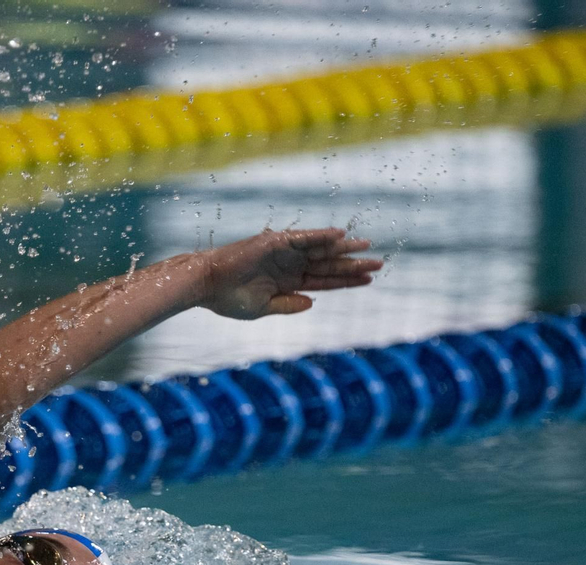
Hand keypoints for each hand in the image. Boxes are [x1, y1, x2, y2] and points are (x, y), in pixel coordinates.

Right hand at [197, 228, 381, 319]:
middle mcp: (290, 265)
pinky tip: (341, 235)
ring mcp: (284, 253)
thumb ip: (288, 305)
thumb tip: (312, 302)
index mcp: (289, 282)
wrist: (206, 285)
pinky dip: (321, 236)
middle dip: (353, 264)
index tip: (369, 281)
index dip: (347, 281)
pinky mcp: (275, 243)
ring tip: (367, 247)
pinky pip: (303, 238)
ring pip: (321, 250)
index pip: (325, 281)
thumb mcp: (263, 307)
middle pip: (329, 264)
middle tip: (379, 263)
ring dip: (344, 248)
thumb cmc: (228, 298)